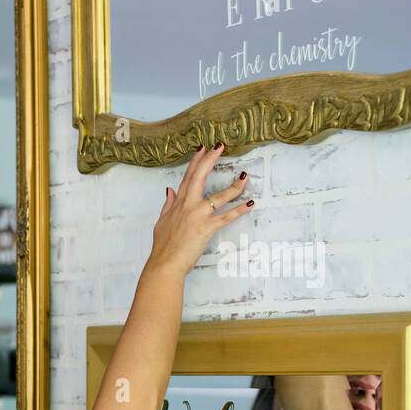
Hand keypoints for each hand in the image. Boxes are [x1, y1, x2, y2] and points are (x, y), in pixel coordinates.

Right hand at [146, 143, 251, 276]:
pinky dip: (239, 210)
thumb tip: (169, 190)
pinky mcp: (207, 228)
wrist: (164, 263)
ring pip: (220, 196)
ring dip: (235, 186)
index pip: (188, 177)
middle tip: (220, 146)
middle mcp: (188, 206)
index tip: (203, 149)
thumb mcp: (161, 222)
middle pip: (200, 177)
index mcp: (177, 204)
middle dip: (210, 160)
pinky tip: (249, 203)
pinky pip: (227, 216)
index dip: (196, 161)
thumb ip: (167, 204)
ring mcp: (198, 216)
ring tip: (245, 177)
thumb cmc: (163, 247)